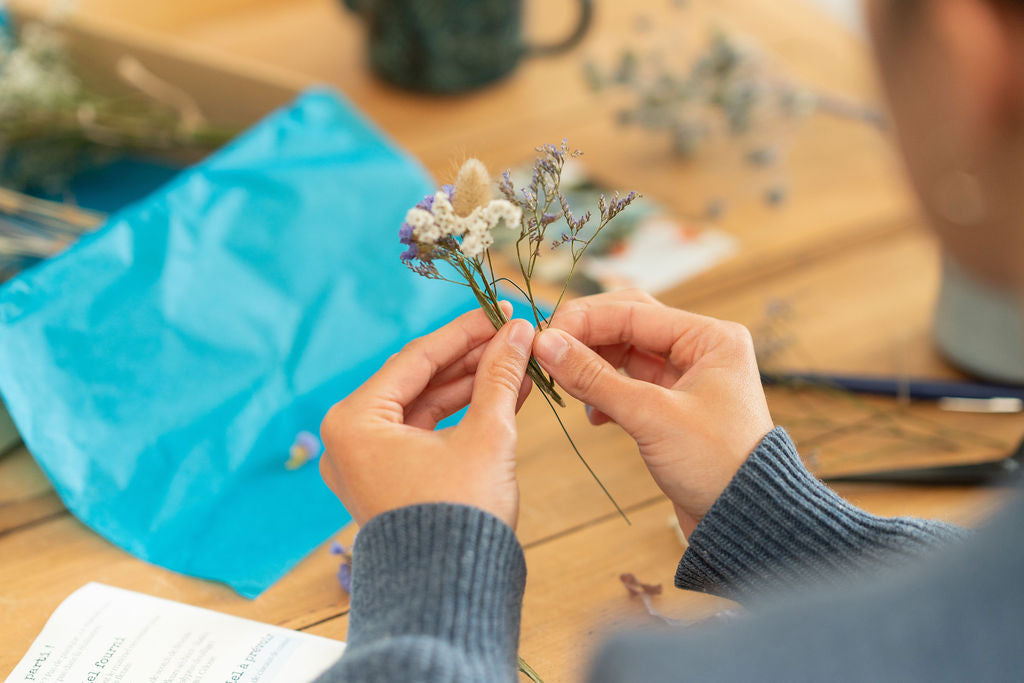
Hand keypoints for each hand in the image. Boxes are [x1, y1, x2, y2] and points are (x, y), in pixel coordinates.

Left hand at [320, 304, 533, 528]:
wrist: (451, 594)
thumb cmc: (459, 516)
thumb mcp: (486, 436)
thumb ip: (499, 377)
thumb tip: (519, 332)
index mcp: (354, 422)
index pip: (415, 359)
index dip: (464, 332)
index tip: (500, 312)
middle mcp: (349, 439)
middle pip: (418, 381)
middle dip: (470, 359)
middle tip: (512, 335)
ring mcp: (367, 463)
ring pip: (424, 407)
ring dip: (471, 385)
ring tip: (516, 363)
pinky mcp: (388, 481)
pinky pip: (425, 434)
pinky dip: (461, 416)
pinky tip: (502, 394)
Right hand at [531, 290, 772, 534]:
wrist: (745, 521)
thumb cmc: (715, 464)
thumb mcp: (651, 416)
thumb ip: (595, 377)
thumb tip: (545, 344)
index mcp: (710, 337)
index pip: (634, 311)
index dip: (584, 320)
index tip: (543, 336)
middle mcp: (701, 349)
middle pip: (629, 325)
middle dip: (587, 338)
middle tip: (547, 351)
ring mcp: (687, 377)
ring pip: (625, 355)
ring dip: (593, 366)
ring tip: (566, 384)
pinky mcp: (673, 406)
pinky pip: (629, 384)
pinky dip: (606, 393)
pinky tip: (593, 416)